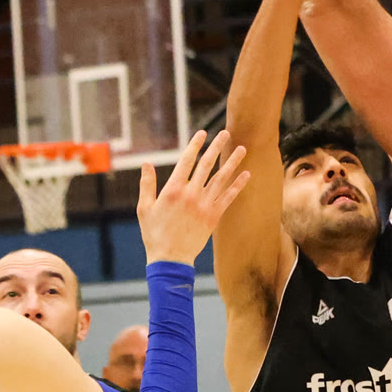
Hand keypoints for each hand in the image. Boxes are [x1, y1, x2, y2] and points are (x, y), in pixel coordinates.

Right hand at [137, 130, 250, 265]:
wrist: (170, 258)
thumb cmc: (154, 234)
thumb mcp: (144, 208)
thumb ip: (147, 184)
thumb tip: (146, 163)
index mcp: (173, 189)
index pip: (186, 160)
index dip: (195, 145)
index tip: (202, 133)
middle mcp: (191, 194)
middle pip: (206, 165)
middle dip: (216, 147)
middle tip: (226, 133)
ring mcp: (204, 205)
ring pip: (220, 178)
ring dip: (232, 162)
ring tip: (242, 148)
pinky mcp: (213, 217)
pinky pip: (228, 197)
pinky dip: (237, 185)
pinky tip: (246, 174)